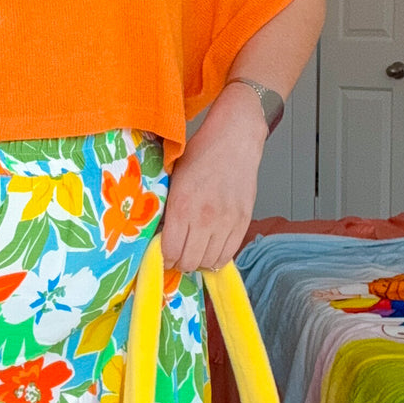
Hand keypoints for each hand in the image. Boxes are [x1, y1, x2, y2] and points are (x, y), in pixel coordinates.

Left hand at [160, 84, 267, 272]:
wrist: (234, 140)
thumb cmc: (201, 154)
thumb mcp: (173, 179)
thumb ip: (167, 207)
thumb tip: (160, 233)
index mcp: (182, 206)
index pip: (170, 251)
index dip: (164, 259)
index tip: (163, 256)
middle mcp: (204, 218)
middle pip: (189, 261)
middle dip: (180, 263)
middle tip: (178, 256)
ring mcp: (226, 221)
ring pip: (210, 261)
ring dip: (199, 262)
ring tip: (195, 252)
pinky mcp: (243, 221)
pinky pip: (229, 253)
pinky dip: (218, 257)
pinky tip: (211, 250)